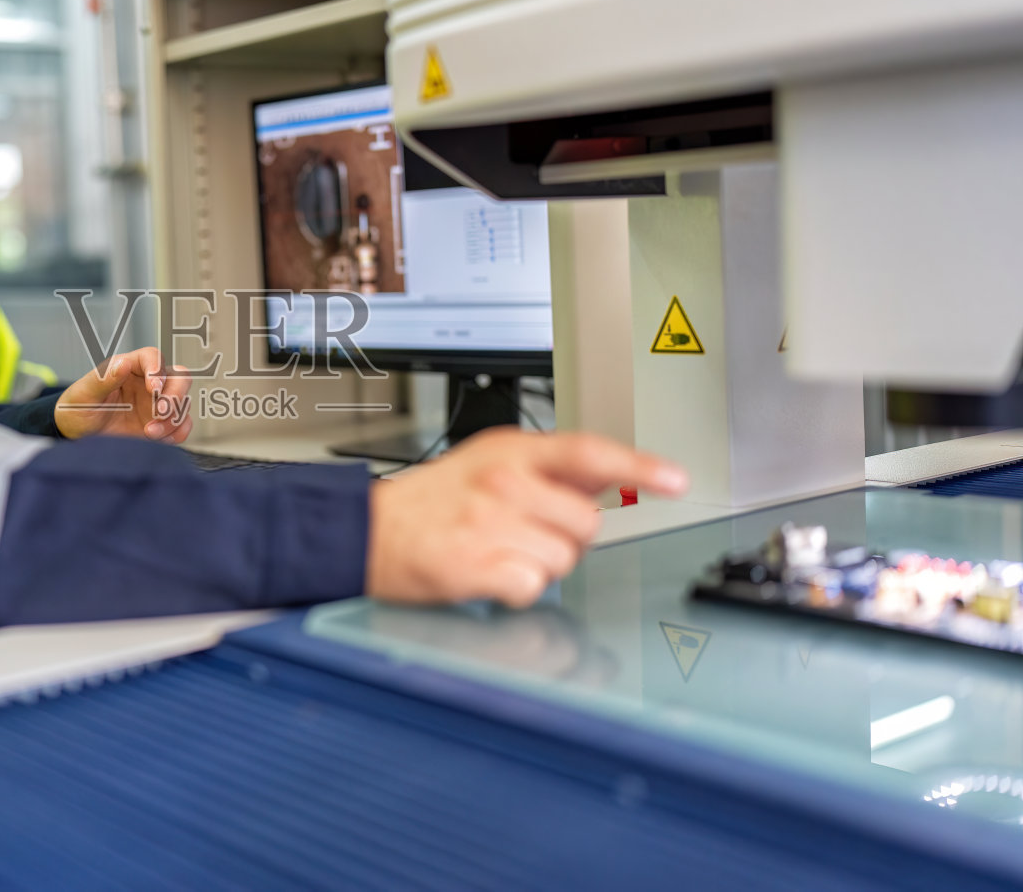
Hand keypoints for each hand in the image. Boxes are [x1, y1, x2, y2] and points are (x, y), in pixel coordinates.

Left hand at [53, 347, 193, 442]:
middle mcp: (147, 383)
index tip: (152, 387)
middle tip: (160, 413)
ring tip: (149, 433)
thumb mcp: (84, 394)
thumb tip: (123, 364)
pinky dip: (177, 433)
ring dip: (173, 419)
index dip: (157, 369)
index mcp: (129, 367)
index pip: (152, 357)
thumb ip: (104, 379)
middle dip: (175, 395)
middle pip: (179, 377)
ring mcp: (156, 404)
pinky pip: (181, 424)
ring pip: (182, 403)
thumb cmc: (77, 409)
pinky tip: (159, 439)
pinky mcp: (160, 424)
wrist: (77, 438)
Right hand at [366, 429, 686, 607]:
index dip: (639, 466)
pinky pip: (531, 587)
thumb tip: (608, 478)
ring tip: (499, 551)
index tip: (675, 479)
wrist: (366, 532)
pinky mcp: (476, 565)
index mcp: (510, 450)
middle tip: (524, 533)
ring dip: (538, 565)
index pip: (589, 452)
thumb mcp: (486, 462)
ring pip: (563, 560)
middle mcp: (504, 482)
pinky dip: (515, 590)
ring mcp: (490, 523)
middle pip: (586, 523)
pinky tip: (488, 573)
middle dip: (566, 537)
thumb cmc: (430, 502)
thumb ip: (546, 467)